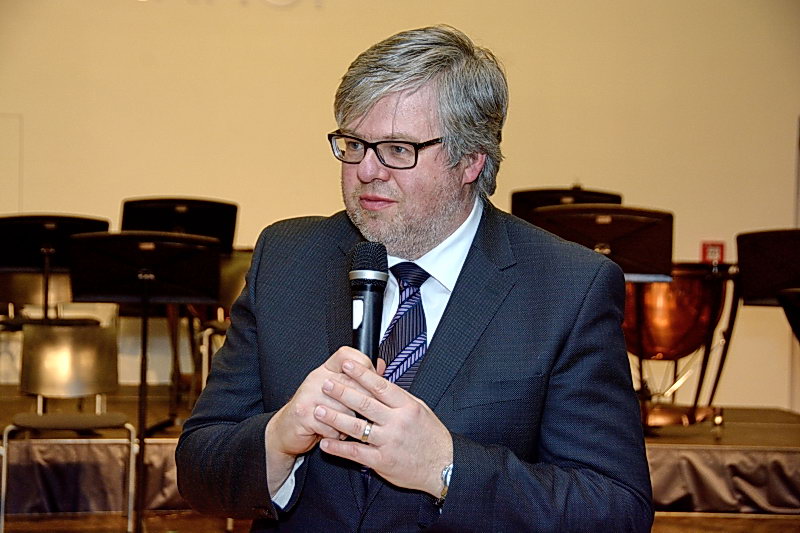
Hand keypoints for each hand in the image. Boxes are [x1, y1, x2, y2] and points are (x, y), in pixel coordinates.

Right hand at [265, 347, 378, 493]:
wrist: (287, 429)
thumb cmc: (315, 409)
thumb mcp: (336, 390)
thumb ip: (358, 379)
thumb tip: (381, 366)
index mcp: (326, 369)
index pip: (348, 356)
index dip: (364, 367)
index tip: (371, 381)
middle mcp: (317, 378)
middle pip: (352, 384)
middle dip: (362, 404)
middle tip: (363, 413)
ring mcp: (309, 395)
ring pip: (345, 408)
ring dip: (349, 422)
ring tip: (346, 425)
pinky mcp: (304, 414)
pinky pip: (332, 426)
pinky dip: (336, 435)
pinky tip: (333, 433)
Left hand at [315, 358, 452, 497]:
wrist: (443, 466)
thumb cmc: (431, 437)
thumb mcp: (420, 409)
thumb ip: (398, 397)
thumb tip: (379, 382)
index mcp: (407, 407)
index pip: (381, 386)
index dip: (362, 374)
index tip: (347, 365)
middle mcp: (397, 422)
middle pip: (365, 403)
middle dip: (342, 392)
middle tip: (326, 383)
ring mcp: (388, 442)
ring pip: (356, 427)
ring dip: (334, 418)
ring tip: (318, 410)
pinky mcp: (382, 461)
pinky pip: (356, 452)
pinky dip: (339, 447)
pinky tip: (326, 443)